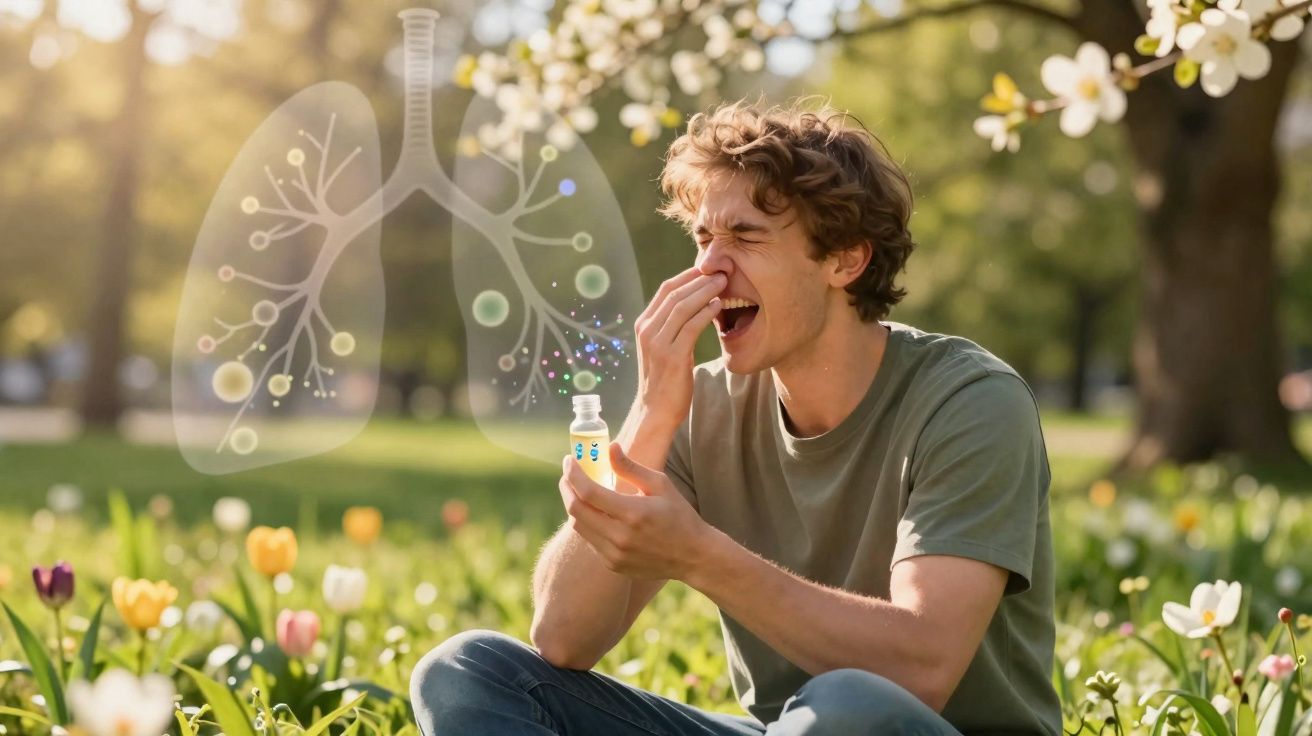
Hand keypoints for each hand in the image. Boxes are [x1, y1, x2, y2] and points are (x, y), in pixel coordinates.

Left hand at [558, 443, 710, 579]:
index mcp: (633, 513)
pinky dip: (587, 523)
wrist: (692, 556)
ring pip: (579, 526)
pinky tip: (595, 512)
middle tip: (568, 475)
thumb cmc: (679, 515)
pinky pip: (590, 540)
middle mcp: (620, 537)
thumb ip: (631, 467)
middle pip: (576, 510)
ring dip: (574, 505)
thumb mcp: (660, 485)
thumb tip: (610, 447)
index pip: (589, 492)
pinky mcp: (613, 565)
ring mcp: (615, 554)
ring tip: (578, 490)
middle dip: (567, 488)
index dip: (573, 474)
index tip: (568, 460)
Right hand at [632, 267, 724, 429]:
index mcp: (644, 325)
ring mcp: (657, 343)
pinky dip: (706, 312)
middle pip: (674, 293)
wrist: (656, 411)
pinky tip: (718, 305)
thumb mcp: (665, 347)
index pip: (666, 290)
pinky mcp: (672, 356)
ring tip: (723, 283)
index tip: (709, 268)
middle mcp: (647, 330)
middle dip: (699, 279)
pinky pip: (691, 326)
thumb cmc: (666, 379)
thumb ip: (673, 326)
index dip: (688, 276)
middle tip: (722, 270)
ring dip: (705, 291)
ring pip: (682, 306)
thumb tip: (695, 304)